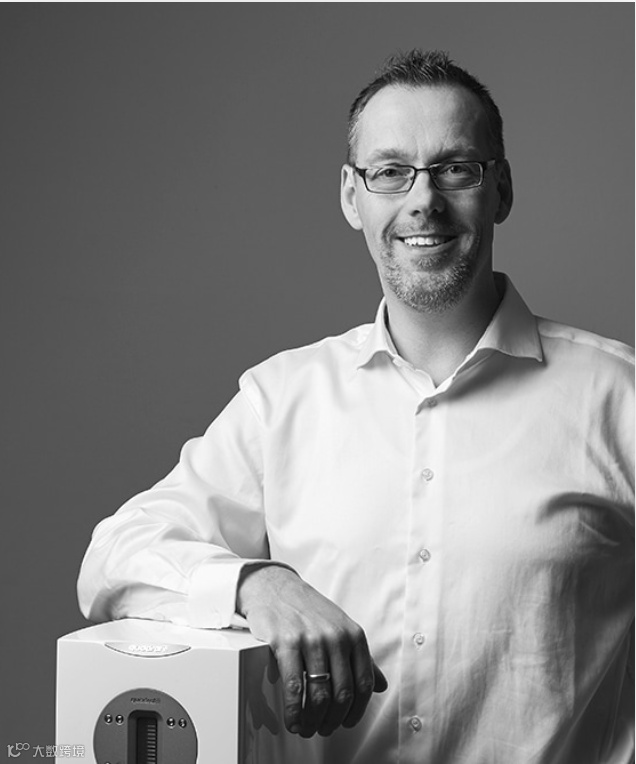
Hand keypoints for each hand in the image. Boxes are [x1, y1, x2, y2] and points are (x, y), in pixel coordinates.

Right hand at [236, 564, 387, 737]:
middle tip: (324, 729)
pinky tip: (292, 718)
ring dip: (313, 720)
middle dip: (334, 720)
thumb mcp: (341, 627)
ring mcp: (311, 639)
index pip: (364, 683)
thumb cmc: (308, 610)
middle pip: (342, 693)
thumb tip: (381, 685)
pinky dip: (294, 710)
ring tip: (307, 727)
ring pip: (319, 694)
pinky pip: (295, 686)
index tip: (347, 722)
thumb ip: (361, 657)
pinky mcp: (286, 642)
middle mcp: (335, 636)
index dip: (357, 710)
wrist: (274, 587)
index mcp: (353, 634)